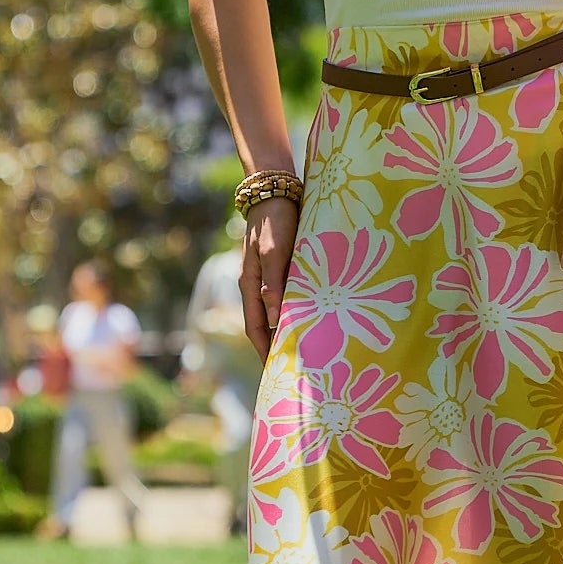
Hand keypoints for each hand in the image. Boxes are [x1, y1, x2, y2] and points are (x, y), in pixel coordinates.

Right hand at [239, 195, 300, 362]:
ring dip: (287, 332)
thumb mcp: (274, 250)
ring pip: (276, 313)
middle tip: (293, 371)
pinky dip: (295, 313)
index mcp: (250, 284)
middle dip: (276, 348)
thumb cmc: (276, 219)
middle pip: (264, 326)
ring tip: (306, 351)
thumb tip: (274, 318)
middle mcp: (257, 285)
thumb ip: (274, 282)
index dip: (265, 352)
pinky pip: (287, 298)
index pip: (256, 328)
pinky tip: (311, 320)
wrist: (277, 189)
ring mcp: (268, 277)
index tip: (275, 374)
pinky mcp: (281, 268)